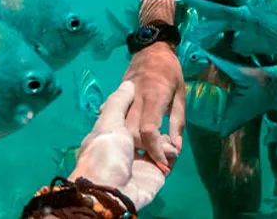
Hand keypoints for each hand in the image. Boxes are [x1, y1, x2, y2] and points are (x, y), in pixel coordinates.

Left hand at [68, 81, 178, 209]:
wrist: (111, 191)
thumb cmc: (105, 152)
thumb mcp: (109, 121)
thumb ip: (119, 103)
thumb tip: (127, 85)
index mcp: (115, 132)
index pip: (133, 115)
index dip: (141, 108)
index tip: (147, 96)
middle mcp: (129, 145)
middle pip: (149, 128)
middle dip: (156, 125)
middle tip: (160, 117)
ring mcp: (143, 160)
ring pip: (161, 142)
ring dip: (166, 139)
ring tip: (165, 139)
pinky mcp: (156, 173)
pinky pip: (169, 158)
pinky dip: (171, 153)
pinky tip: (170, 151)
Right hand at [121, 42, 185, 173]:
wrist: (152, 47)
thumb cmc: (171, 71)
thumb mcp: (181, 94)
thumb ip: (178, 122)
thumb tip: (176, 147)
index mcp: (154, 97)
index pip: (148, 129)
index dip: (154, 149)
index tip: (161, 163)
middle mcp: (136, 98)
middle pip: (130, 132)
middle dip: (140, 149)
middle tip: (152, 156)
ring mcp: (123, 96)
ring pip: (119, 126)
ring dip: (128, 141)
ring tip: (141, 148)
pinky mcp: (116, 95)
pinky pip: (112, 115)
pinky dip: (116, 128)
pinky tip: (121, 135)